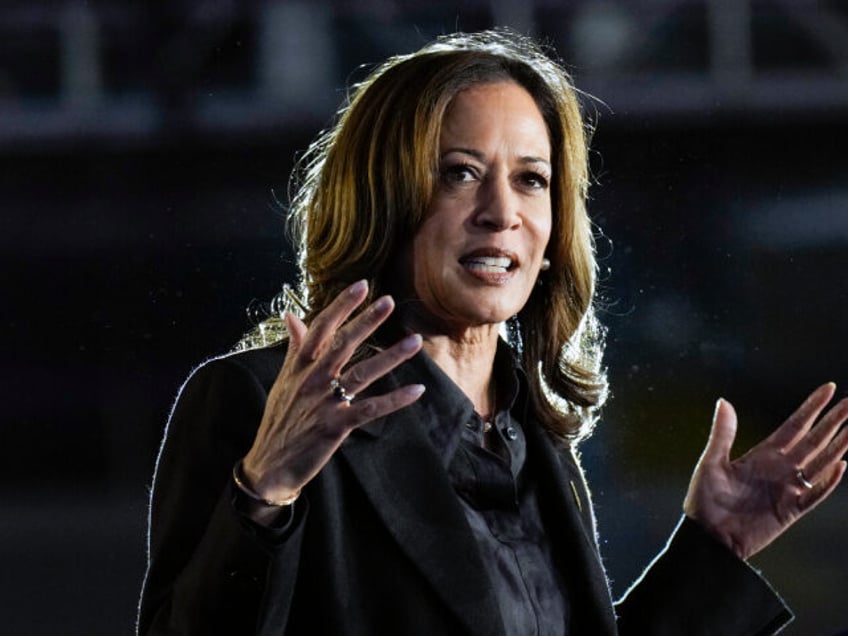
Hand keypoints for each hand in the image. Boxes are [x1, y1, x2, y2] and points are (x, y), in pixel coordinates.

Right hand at [241, 280, 424, 512]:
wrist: (269, 465)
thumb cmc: (280, 420)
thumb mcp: (283, 380)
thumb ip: (294, 347)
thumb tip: (290, 315)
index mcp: (299, 366)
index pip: (320, 328)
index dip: (341, 306)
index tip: (362, 285)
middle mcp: (311, 380)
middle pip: (342, 344)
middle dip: (366, 321)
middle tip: (389, 301)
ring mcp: (323, 403)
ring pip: (361, 373)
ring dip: (390, 357)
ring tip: (414, 341)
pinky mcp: (335, 426)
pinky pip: (370, 409)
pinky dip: (394, 400)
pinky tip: (416, 390)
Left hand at [684, 383, 847, 559]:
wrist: (708, 537)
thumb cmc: (705, 500)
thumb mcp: (711, 463)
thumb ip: (723, 434)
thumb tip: (724, 401)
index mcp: (762, 454)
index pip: (794, 426)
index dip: (812, 408)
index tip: (830, 388)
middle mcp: (780, 468)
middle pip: (814, 440)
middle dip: (834, 422)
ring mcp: (788, 489)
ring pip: (821, 463)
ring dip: (839, 446)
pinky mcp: (790, 510)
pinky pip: (815, 494)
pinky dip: (828, 481)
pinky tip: (842, 465)